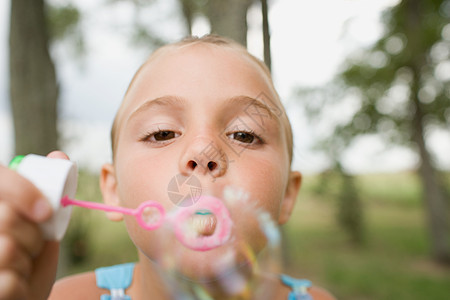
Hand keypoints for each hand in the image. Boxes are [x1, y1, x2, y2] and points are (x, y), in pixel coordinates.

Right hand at [0, 151, 67, 299]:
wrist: (21, 296)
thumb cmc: (28, 256)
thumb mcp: (38, 222)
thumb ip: (44, 192)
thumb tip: (59, 156)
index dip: (21, 191)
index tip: (46, 212)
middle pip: (7, 216)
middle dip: (32, 235)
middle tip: (32, 245)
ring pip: (7, 248)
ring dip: (26, 260)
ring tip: (21, 265)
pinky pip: (8, 282)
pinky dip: (21, 286)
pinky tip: (14, 286)